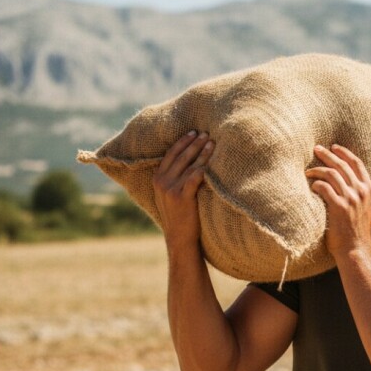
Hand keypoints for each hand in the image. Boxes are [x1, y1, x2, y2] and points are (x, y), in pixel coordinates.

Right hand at [153, 130, 212, 249]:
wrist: (179, 237)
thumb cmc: (180, 215)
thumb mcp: (170, 195)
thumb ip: (174, 179)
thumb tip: (189, 161)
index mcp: (157, 179)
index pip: (171, 154)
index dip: (182, 142)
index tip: (193, 132)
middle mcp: (161, 182)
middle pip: (181, 156)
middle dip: (194, 143)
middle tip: (206, 133)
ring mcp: (171, 189)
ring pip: (190, 165)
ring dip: (202, 152)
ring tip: (212, 143)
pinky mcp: (182, 197)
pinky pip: (195, 177)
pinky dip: (204, 168)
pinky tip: (212, 162)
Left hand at [306, 144, 370, 256]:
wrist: (356, 249)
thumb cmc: (360, 232)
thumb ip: (369, 195)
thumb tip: (366, 183)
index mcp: (370, 190)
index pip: (357, 163)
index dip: (344, 153)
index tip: (334, 147)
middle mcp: (362, 191)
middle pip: (342, 165)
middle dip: (328, 155)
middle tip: (316, 149)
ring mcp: (351, 198)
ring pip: (332, 174)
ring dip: (318, 170)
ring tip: (308, 171)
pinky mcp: (339, 206)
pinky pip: (324, 187)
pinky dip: (316, 184)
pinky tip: (311, 186)